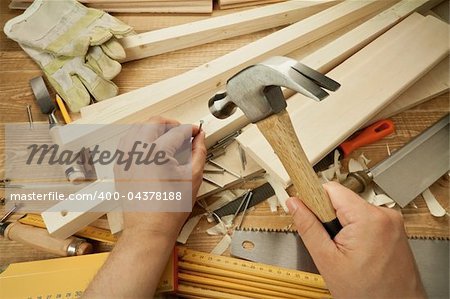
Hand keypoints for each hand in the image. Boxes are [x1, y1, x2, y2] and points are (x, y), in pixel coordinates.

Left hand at [114, 116, 205, 238]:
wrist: (149, 229)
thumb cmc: (169, 210)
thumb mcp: (193, 178)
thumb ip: (199, 152)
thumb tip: (200, 138)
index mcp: (155, 153)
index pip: (177, 132)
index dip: (191, 130)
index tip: (196, 132)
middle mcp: (136, 152)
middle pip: (154, 122)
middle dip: (171, 124)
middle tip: (183, 132)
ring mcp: (125, 158)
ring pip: (137, 128)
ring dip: (153, 128)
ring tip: (168, 137)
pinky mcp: (120, 166)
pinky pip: (128, 141)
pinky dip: (140, 138)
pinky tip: (152, 146)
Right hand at [287, 182, 424, 298]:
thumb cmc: (369, 293)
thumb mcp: (327, 260)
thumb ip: (308, 227)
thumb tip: (294, 204)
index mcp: (368, 218)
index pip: (331, 189)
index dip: (315, 201)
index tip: (307, 212)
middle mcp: (385, 214)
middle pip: (343, 200)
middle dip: (330, 218)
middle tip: (331, 244)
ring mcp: (392, 221)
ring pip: (353, 210)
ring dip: (344, 226)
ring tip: (347, 252)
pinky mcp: (394, 228)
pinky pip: (366, 219)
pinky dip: (357, 231)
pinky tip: (358, 252)